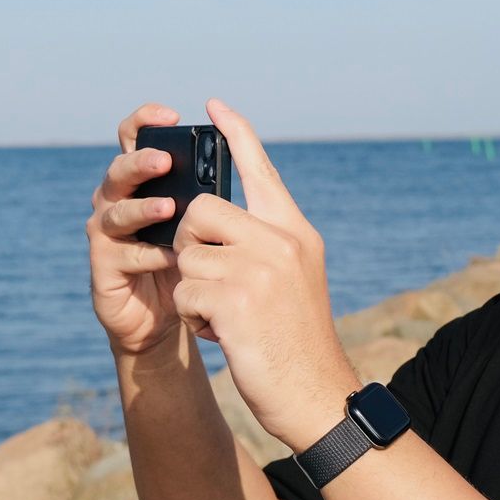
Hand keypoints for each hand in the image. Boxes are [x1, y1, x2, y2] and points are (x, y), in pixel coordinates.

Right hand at [85, 101, 190, 358]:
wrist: (170, 320)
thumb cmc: (190, 262)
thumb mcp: (205, 223)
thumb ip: (213, 194)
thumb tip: (242, 158)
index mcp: (142, 181)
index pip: (133, 138)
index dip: (145, 121)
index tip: (171, 115)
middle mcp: (117, 200)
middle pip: (119, 171)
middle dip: (140, 163)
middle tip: (165, 161)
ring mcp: (105, 235)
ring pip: (115, 212)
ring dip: (142, 208)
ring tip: (169, 208)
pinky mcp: (103, 269)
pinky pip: (120, 255)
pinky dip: (146, 254)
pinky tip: (169, 256)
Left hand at [171, 98, 360, 450]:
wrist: (315, 394)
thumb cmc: (296, 340)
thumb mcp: (294, 277)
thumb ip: (264, 242)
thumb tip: (208, 219)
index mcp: (294, 231)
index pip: (261, 169)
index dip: (236, 134)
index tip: (214, 104)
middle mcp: (280, 241)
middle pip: (201, 211)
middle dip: (192, 247)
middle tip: (214, 282)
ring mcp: (259, 269)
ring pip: (186, 256)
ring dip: (195, 291)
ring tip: (227, 317)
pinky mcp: (235, 300)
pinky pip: (185, 292)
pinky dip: (194, 318)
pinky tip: (223, 334)